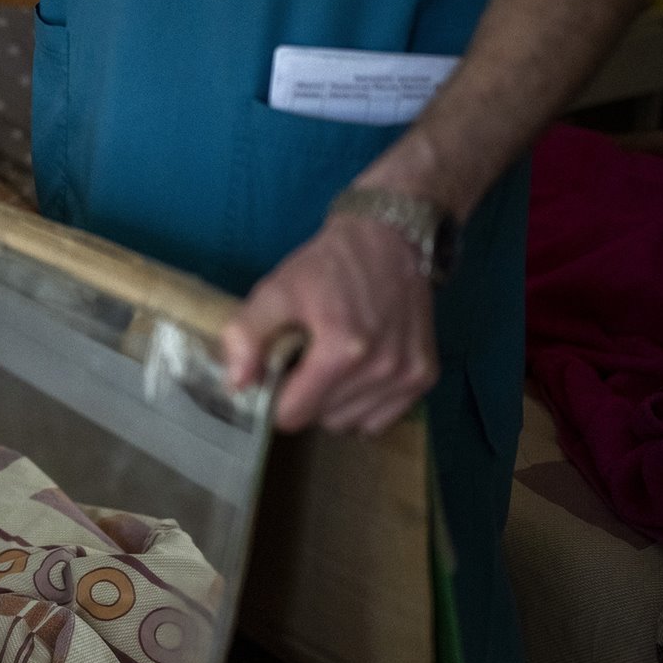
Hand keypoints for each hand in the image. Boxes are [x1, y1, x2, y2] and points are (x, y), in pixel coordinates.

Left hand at [220, 214, 437, 434]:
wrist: (387, 239)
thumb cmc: (327, 267)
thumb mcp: (276, 290)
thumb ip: (247, 335)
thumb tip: (238, 385)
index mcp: (343, 350)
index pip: (295, 414)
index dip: (277, 399)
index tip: (277, 375)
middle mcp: (382, 368)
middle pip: (322, 419)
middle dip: (306, 398)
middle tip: (305, 361)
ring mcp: (408, 374)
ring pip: (351, 423)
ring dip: (335, 403)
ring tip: (332, 363)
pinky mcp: (424, 375)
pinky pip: (380, 418)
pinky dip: (364, 404)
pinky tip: (357, 373)